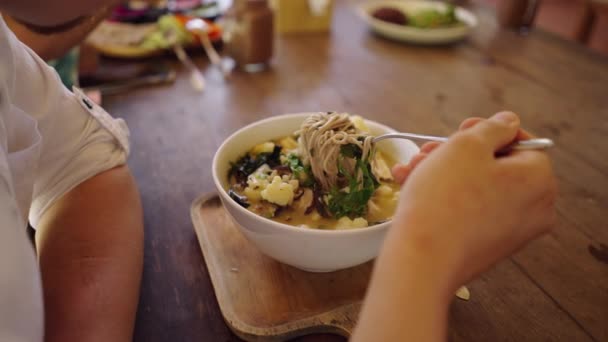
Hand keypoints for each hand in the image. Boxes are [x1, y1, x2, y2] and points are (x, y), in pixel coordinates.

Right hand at [389, 111, 556, 292]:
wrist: (422, 259)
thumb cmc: (445, 197)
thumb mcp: (467, 145)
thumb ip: (493, 127)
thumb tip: (508, 123)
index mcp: (539, 179)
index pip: (520, 141)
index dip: (486, 130)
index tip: (459, 129)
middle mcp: (535, 208)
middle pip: (495, 165)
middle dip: (454, 154)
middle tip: (426, 151)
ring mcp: (513, 232)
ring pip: (478, 187)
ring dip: (443, 173)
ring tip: (410, 170)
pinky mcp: (489, 247)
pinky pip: (471, 210)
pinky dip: (446, 196)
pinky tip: (412, 187)